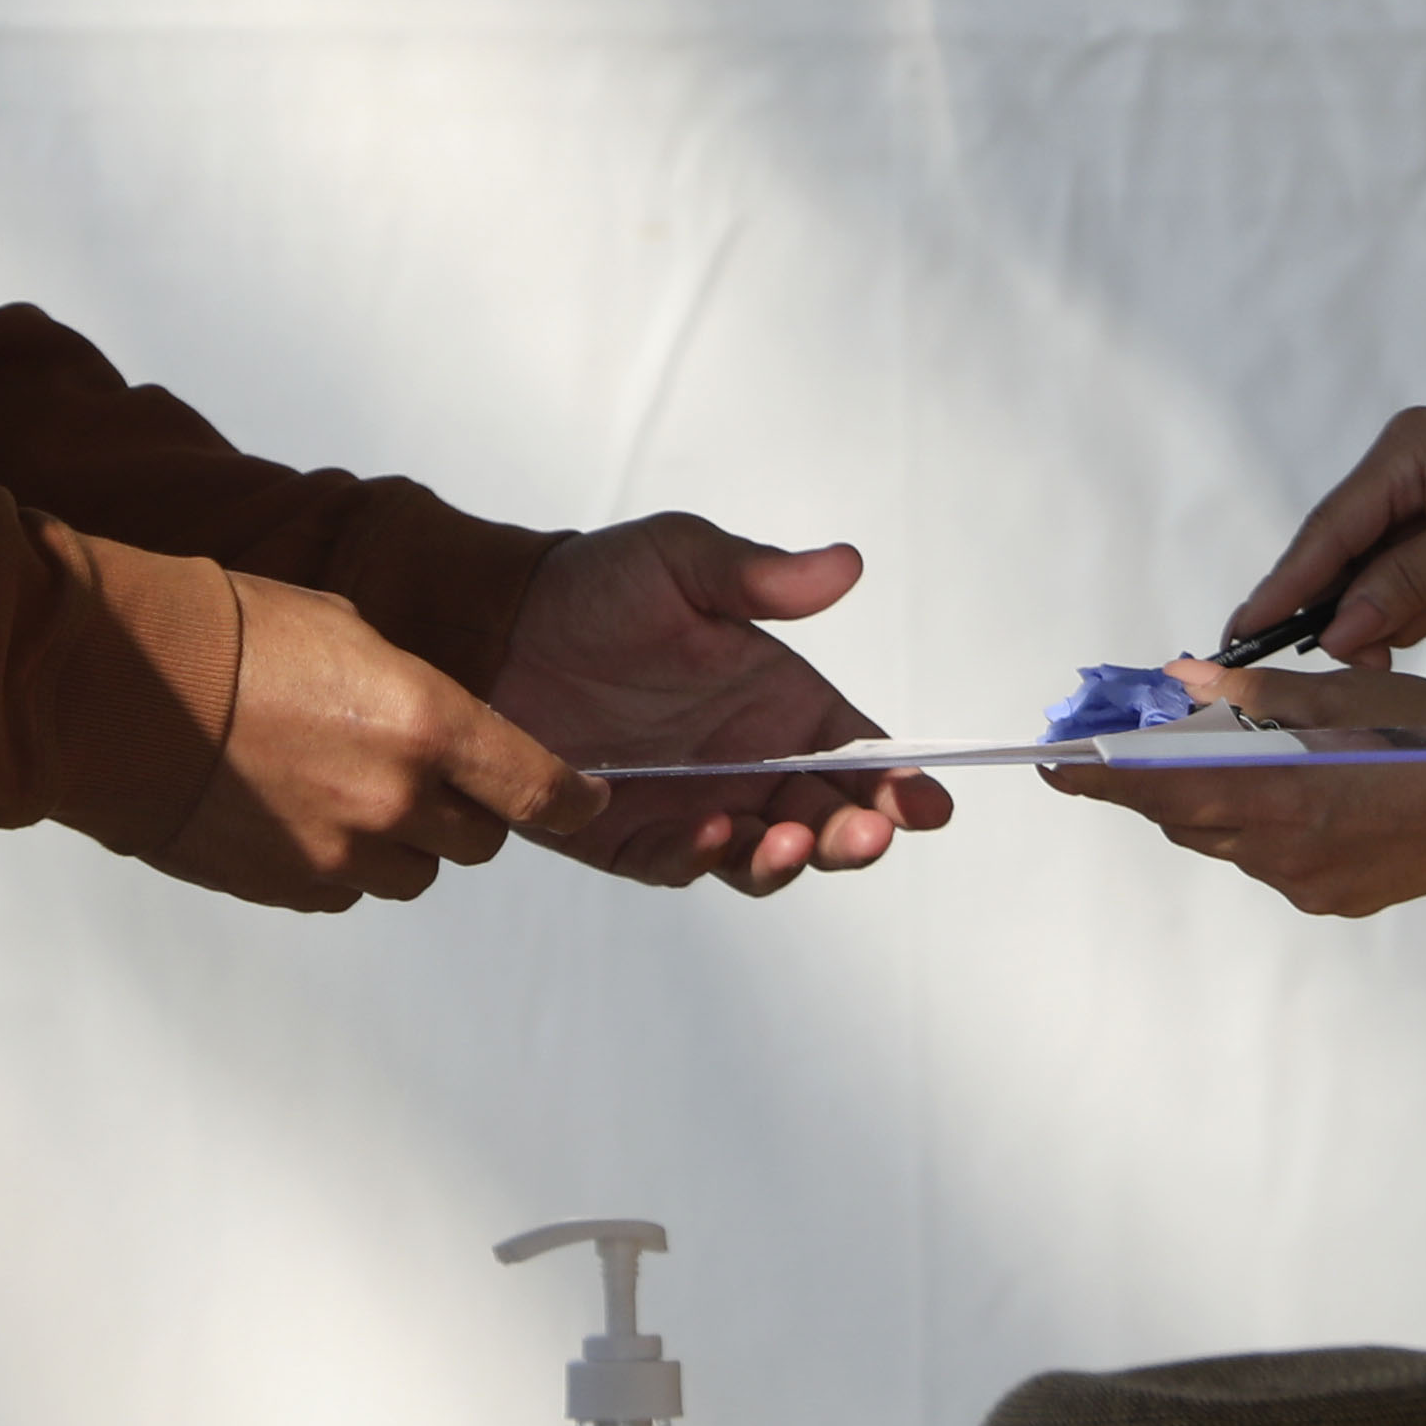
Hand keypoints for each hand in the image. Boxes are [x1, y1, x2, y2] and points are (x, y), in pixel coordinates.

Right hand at [152, 569, 608, 911]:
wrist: (123, 689)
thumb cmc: (232, 634)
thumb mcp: (352, 631)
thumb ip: (418, 694)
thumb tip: (448, 733)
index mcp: (426, 723)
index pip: (537, 789)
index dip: (569, 800)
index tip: (584, 800)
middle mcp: (395, 801)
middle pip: (480, 840)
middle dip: (468, 809)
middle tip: (428, 771)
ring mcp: (340, 855)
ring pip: (413, 873)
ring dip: (403, 840)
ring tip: (344, 784)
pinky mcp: (289, 890)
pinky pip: (348, 891)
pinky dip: (342, 861)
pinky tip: (296, 808)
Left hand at [487, 517, 948, 892]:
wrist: (496, 626)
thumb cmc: (597, 584)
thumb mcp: (683, 562)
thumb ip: (759, 576)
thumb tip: (846, 564)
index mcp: (780, 700)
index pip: (856, 753)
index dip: (899, 785)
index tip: (929, 806)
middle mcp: (748, 761)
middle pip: (825, 817)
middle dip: (855, 835)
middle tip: (870, 834)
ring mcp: (694, 804)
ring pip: (762, 856)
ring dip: (786, 858)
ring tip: (787, 840)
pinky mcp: (631, 837)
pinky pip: (679, 863)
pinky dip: (701, 857)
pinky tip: (708, 834)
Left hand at [1042, 659, 1425, 918]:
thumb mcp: (1344, 693)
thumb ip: (1254, 690)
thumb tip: (1181, 677)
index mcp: (1278, 794)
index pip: (1159, 791)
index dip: (1098, 779)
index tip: (1051, 765)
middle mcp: (1282, 852)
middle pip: (1189, 817)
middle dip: (1162, 779)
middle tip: (1149, 736)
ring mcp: (1307, 883)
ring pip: (1231, 839)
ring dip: (1220, 798)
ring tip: (1246, 750)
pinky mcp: (1334, 899)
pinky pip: (1274, 860)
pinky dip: (1268, 823)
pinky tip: (1308, 790)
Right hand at [1221, 412, 1425, 666]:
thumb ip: (1403, 585)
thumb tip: (1338, 634)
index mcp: (1406, 451)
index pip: (1330, 527)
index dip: (1286, 584)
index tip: (1242, 632)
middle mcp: (1406, 468)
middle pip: (1343, 550)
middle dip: (1332, 609)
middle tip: (1302, 665)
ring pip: (1375, 571)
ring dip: (1378, 616)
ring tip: (1387, 654)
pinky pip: (1408, 577)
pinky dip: (1410, 610)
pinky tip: (1419, 630)